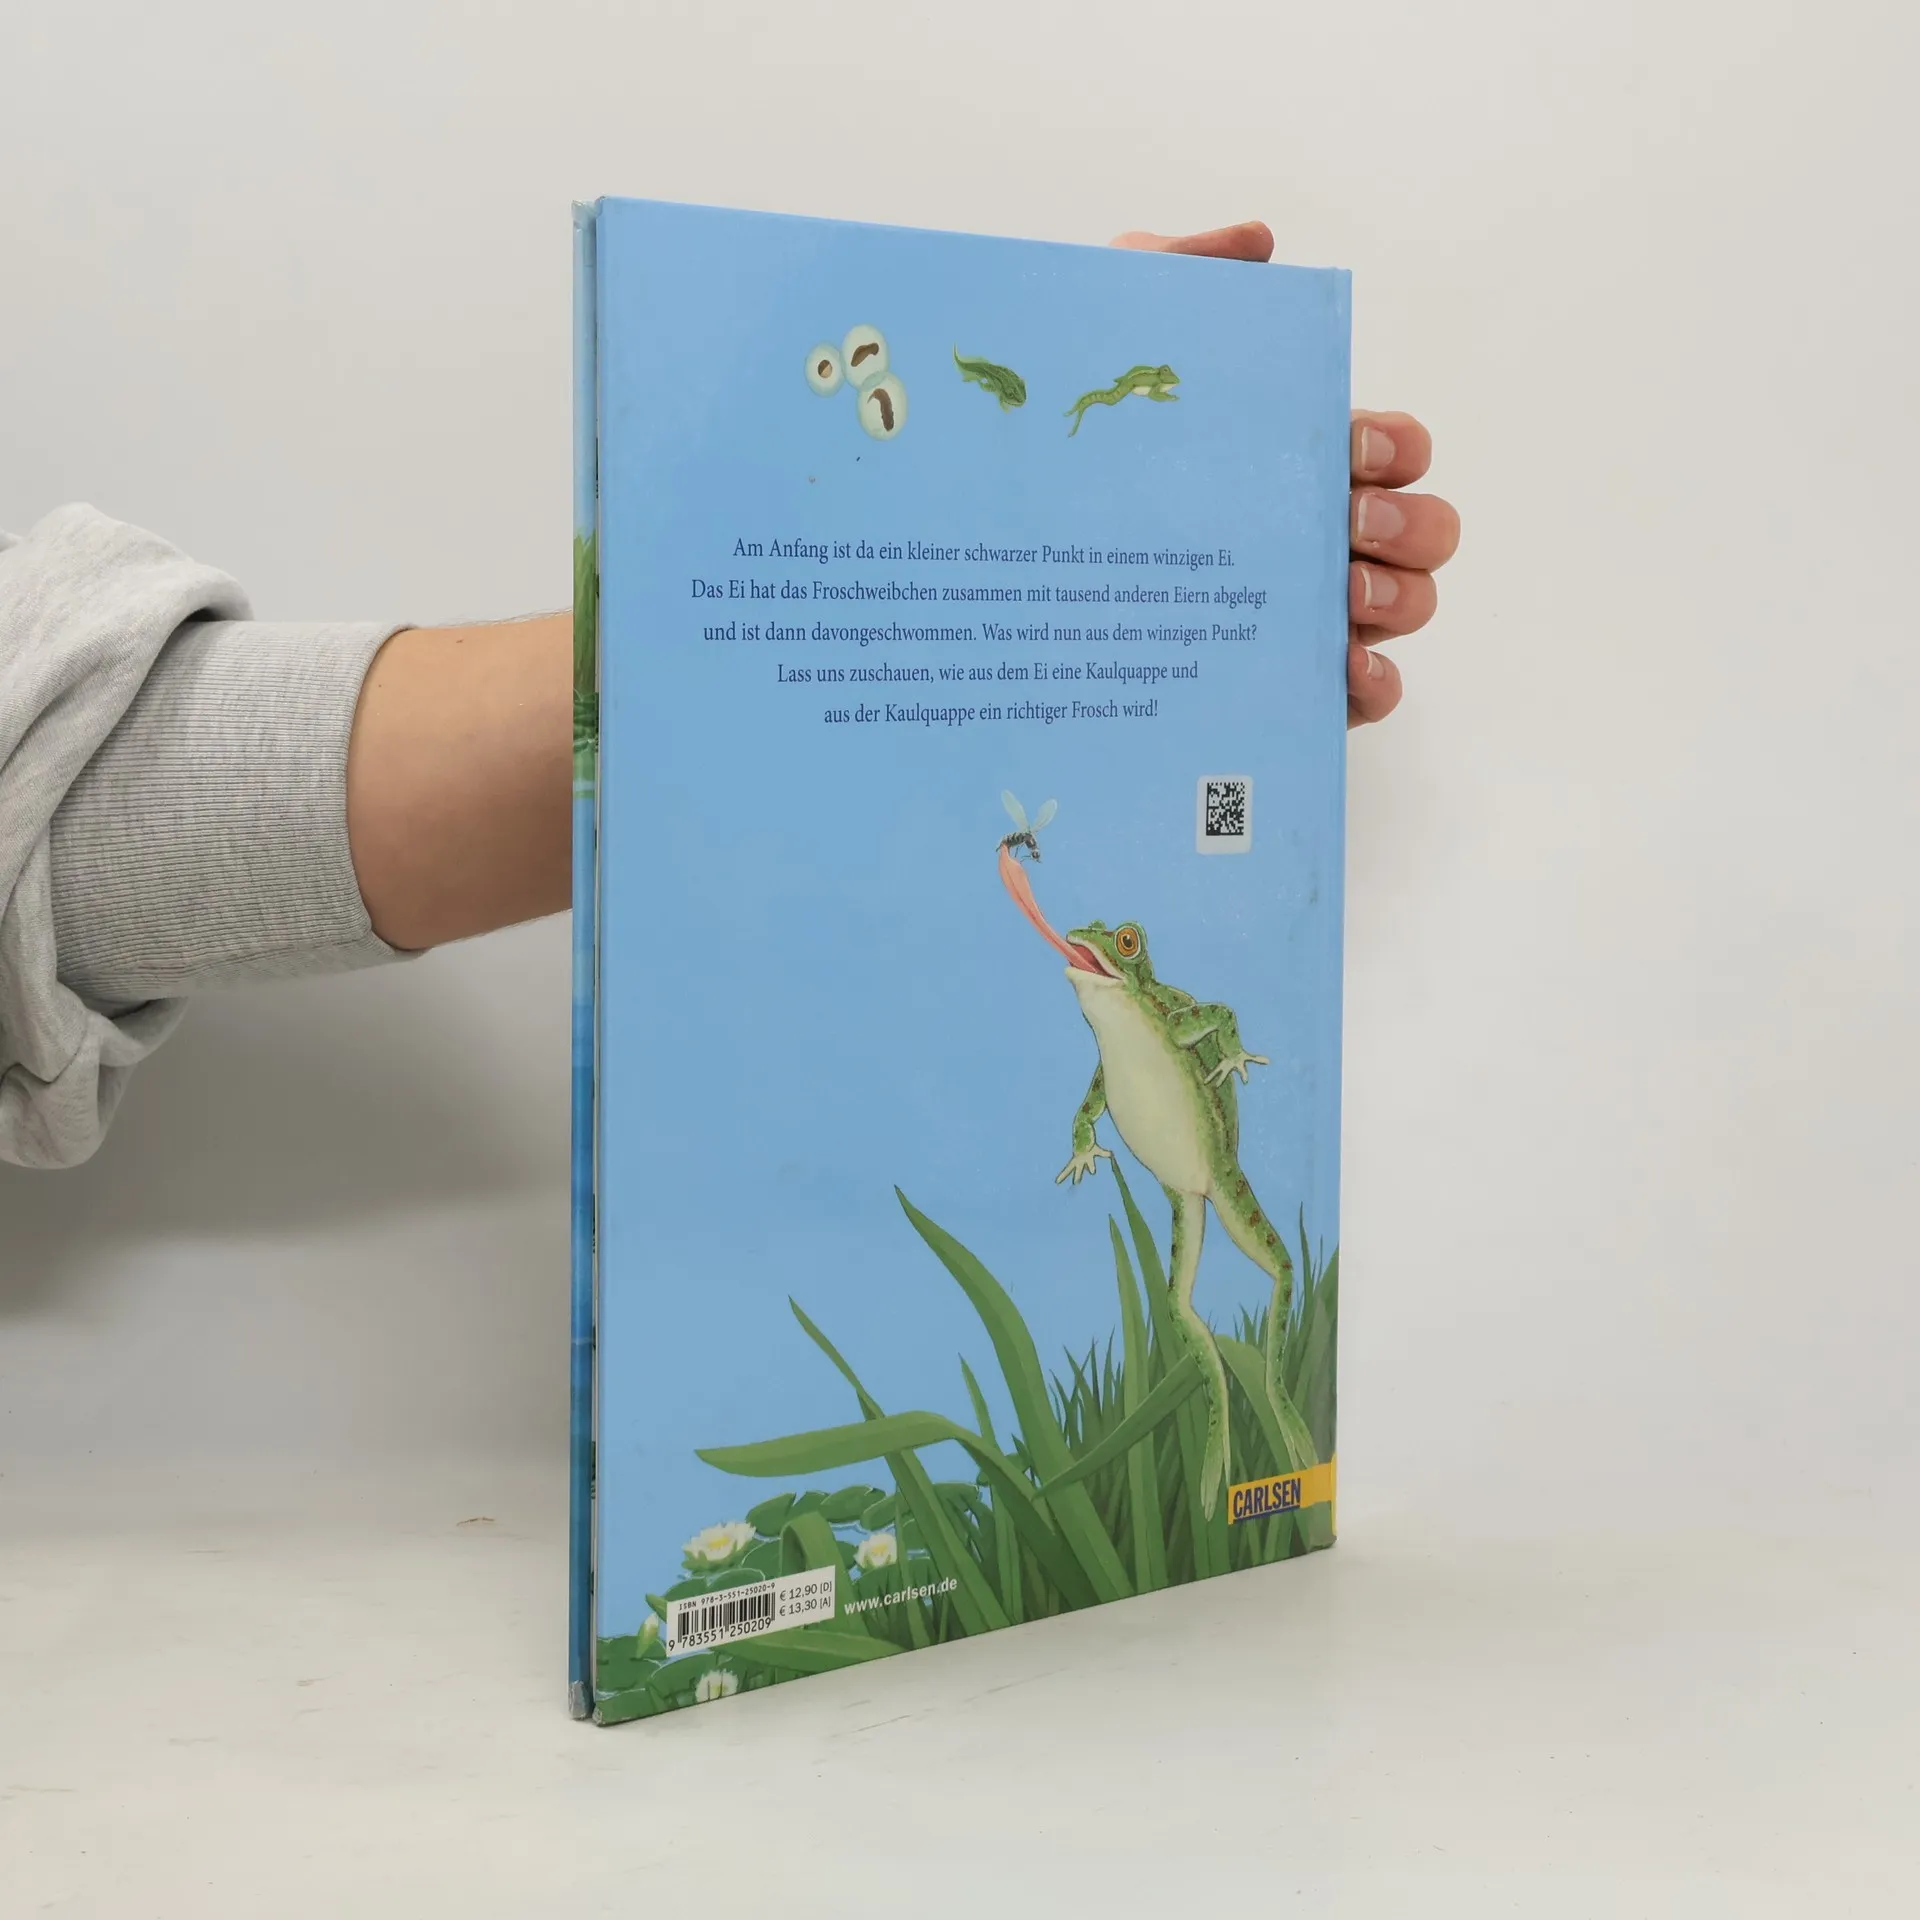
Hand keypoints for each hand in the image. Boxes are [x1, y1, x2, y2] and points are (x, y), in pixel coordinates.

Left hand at [1111, 221, 1458, 726]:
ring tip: (1340, 596)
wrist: (992, 558)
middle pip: (1422, 531)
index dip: (1396, 447)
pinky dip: (1375, 683)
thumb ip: (1174, 274)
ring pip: (1408, 607)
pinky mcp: (1281, 689)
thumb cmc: (1065, 445)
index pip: (1392, 450)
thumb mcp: (1104, 343)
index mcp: (1291, 463)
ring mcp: (1303, 617)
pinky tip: (1344, 667)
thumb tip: (1260, 245)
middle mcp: (1311, 539)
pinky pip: (1365, 694)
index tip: (1350, 448)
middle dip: (1410, 524)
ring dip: (1398, 599)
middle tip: (1349, 525)